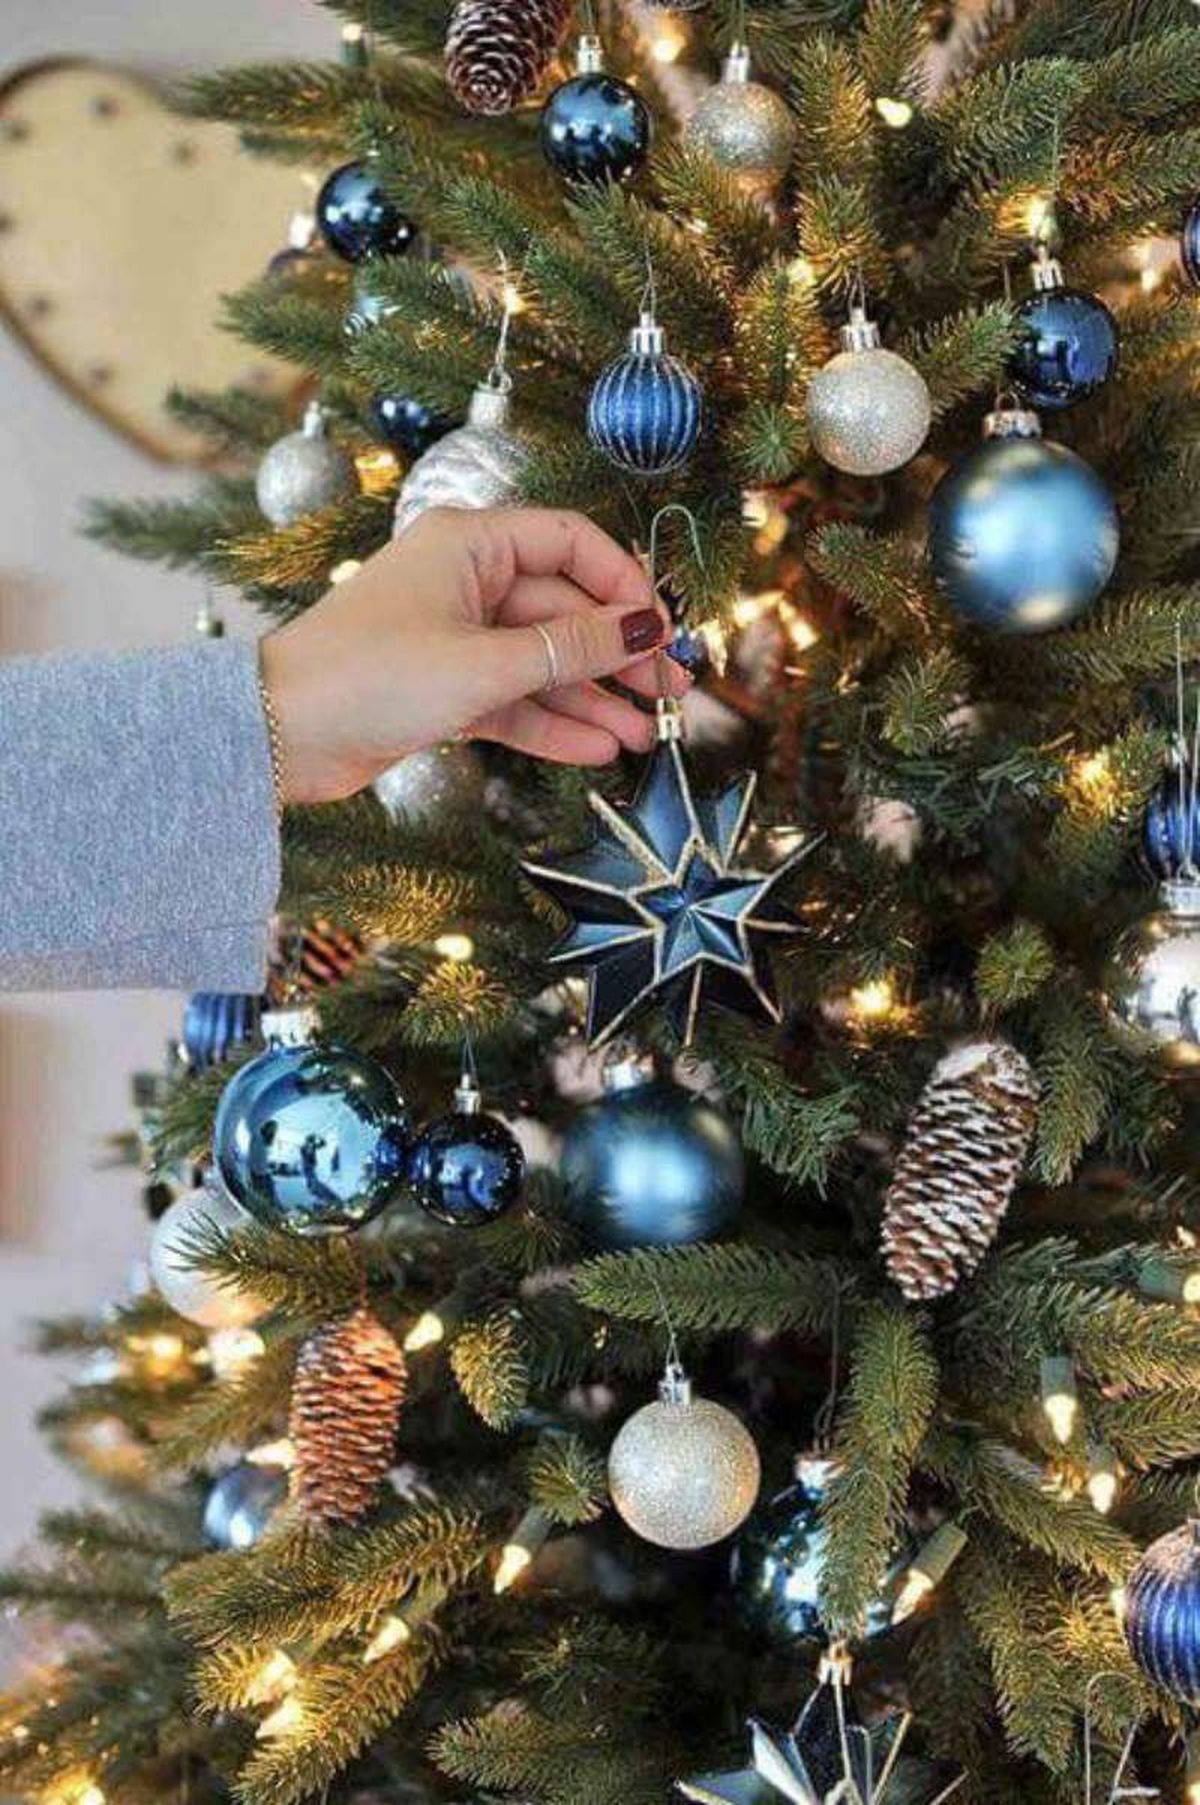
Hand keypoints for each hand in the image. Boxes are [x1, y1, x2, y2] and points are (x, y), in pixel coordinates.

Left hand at [259, 506, 688, 804]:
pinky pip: (514, 700)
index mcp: (470, 543)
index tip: (662, 630)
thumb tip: (648, 629)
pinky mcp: (443, 689)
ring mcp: (455, 637)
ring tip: (645, 737)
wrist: (279, 734)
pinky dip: (552, 725)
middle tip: (673, 695)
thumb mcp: (487, 662)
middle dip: (619, 654)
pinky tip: (598, 749)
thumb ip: (574, 648)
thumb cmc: (371, 676)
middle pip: (565, 609)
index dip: (624, 584)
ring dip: (593, 699)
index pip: (571, 543)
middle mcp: (466, 582)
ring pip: (544, 662)